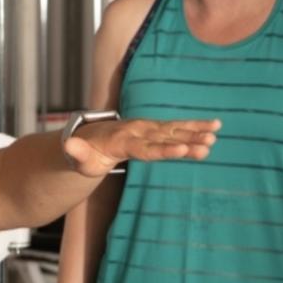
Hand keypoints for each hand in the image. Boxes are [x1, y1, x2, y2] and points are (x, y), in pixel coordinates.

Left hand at [64, 119, 221, 176]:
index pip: (144, 148)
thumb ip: (76, 152)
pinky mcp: (156, 129)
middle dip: (186, 141)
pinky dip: (195, 125)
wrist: (91, 137)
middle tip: (207, 144)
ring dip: (195, 133)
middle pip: (164, 138)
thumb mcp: (78, 157)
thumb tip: (67, 144)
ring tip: (215, 137)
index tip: (181, 149)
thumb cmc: (87, 154)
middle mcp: (138, 131)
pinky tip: (215, 126)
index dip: (162, 149)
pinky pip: (177, 127)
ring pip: (174, 131)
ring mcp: (148, 128)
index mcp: (122, 141)